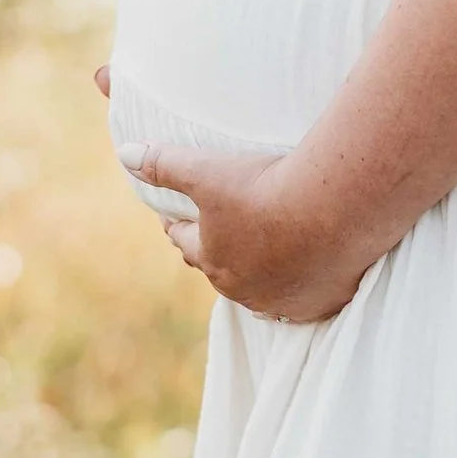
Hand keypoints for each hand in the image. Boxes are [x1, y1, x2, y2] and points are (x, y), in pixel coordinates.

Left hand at [125, 142, 373, 324]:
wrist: (331, 208)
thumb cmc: (264, 188)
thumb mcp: (207, 170)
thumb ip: (165, 164)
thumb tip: (125, 154)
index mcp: (212, 258)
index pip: (185, 242)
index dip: (178, 227)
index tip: (175, 216)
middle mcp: (242, 288)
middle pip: (220, 270)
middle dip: (215, 253)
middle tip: (219, 235)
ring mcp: (281, 299)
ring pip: (260, 291)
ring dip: (257, 276)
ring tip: (262, 257)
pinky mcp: (318, 304)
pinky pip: (302, 303)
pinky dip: (297, 292)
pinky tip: (300, 281)